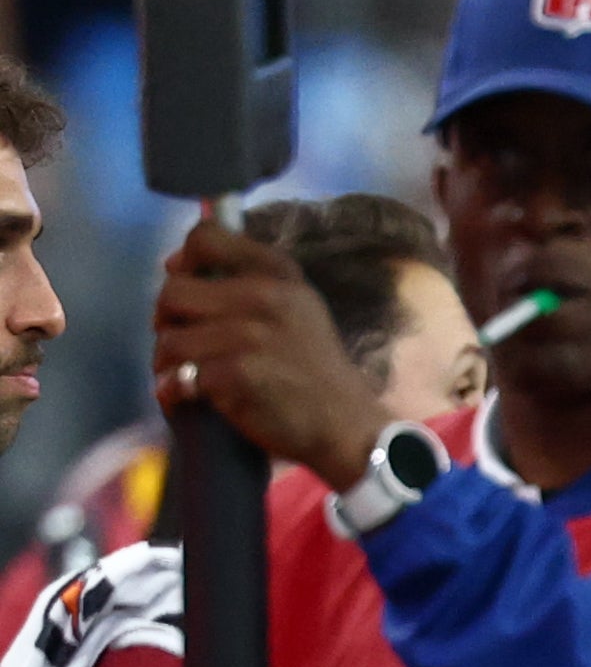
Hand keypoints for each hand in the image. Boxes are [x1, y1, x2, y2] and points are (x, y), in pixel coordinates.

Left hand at [150, 220, 388, 483]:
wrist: (348, 427)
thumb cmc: (314, 370)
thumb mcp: (296, 309)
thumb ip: (247, 281)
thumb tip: (176, 266)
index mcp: (279, 274)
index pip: (205, 239)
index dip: (183, 265)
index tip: (189, 290)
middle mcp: (265, 295)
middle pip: (173, 292)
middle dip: (167, 320)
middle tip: (183, 344)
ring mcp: (251, 335)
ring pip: (170, 338)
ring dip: (168, 361)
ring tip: (184, 375)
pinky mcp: (239, 372)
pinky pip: (180, 374)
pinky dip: (174, 390)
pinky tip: (186, 396)